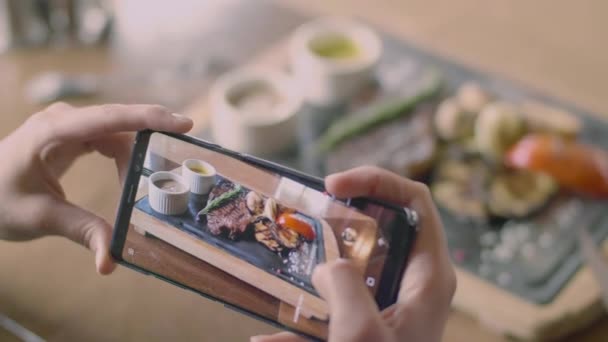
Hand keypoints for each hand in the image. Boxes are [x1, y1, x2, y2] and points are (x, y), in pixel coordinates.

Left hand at [0, 102, 192, 273]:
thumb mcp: (39, 218)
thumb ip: (81, 233)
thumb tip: (111, 262)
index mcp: (52, 131)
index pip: (110, 119)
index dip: (149, 119)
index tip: (183, 124)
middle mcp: (63, 120)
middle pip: (120, 123)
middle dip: (153, 136)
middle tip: (181, 157)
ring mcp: (68, 125)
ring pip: (118, 132)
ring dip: (136, 157)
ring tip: (147, 184)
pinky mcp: (72, 134)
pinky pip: (109, 138)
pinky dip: (124, 157)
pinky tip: (132, 175)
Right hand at [252, 166, 455, 341]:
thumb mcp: (360, 333)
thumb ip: (343, 285)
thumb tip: (327, 265)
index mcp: (429, 273)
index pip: (415, 199)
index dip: (376, 180)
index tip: (333, 186)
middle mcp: (418, 278)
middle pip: (387, 220)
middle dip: (347, 210)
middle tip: (311, 209)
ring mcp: (397, 298)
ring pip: (364, 254)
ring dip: (327, 250)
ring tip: (295, 247)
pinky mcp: (376, 317)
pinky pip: (345, 293)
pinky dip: (315, 300)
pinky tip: (273, 334)